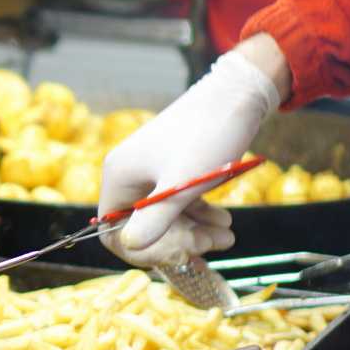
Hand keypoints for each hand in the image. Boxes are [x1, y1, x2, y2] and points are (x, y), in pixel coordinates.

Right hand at [97, 42, 283, 267]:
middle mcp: (129, 176)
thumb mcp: (182, 183)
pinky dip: (199, 217)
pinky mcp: (172, 170)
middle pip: (142, 229)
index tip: (177, 254)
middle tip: (212, 244)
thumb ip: (156, 218)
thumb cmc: (207, 135)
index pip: (112, 232)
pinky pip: (177, 205)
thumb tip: (130, 246)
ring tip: (227, 233)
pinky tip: (224, 222)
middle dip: (178, 242)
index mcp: (119, 177)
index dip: (141, 250)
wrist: (237, 94)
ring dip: (194, 232)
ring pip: (164, 219)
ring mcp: (151, 173)